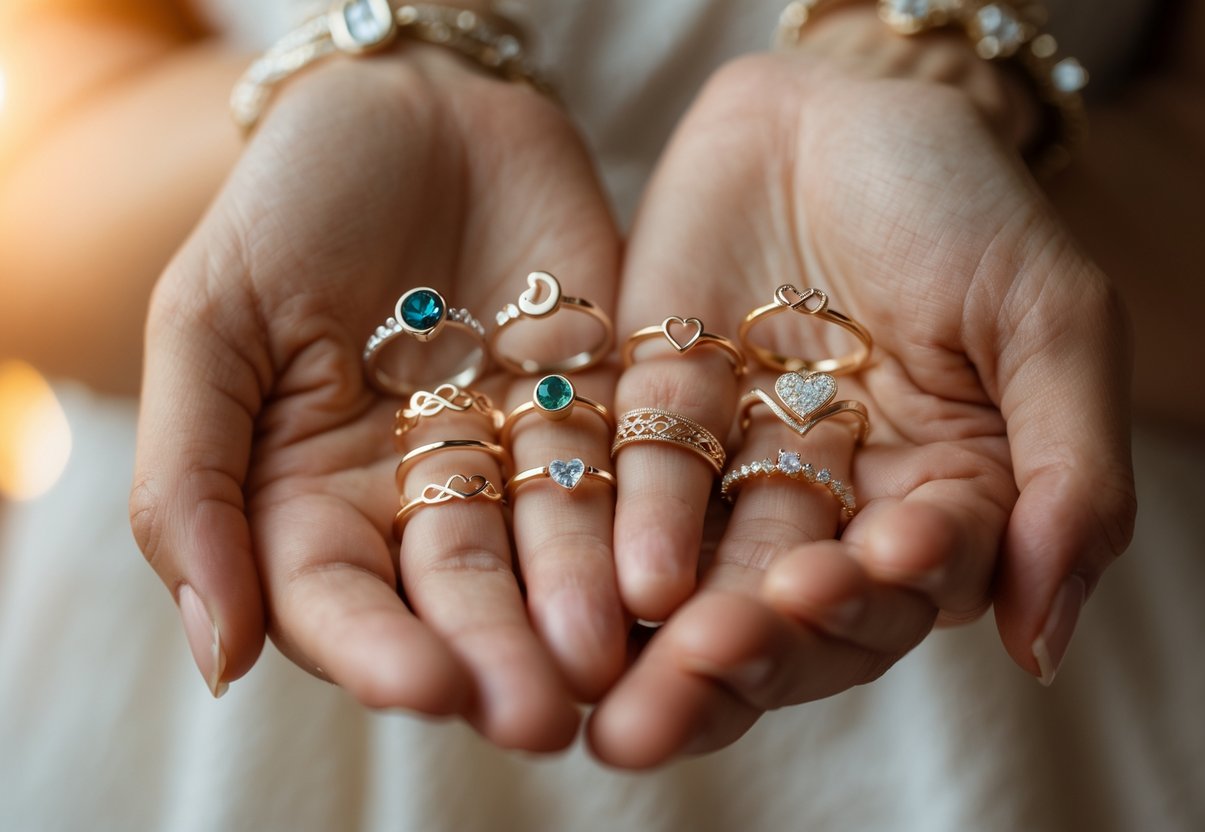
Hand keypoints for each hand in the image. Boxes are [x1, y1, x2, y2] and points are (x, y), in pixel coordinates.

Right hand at [129, 47, 625, 750]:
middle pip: (456, 594)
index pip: (337, 601)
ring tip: (610, 665)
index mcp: (311, 497)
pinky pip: (620, 473)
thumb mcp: (209, 323)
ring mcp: (513, 455)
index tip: (426, 687)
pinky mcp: (599, 406)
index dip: (377, 649)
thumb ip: (192, 481)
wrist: (416, 107)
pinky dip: (638, 524)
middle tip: (541, 715)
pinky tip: (665, 576)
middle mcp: (417, 497)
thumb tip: (213, 655)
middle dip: (496, 654)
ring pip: (547, 551)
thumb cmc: (289, 208)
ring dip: (577, 609)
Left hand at [590, 13, 1134, 767]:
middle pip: (792, 615)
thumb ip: (1067, 472)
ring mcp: (738, 469)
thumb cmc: (961, 205)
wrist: (840, 106)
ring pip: (706, 576)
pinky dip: (630, 527)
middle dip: (754, 654)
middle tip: (705, 674)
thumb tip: (1045, 644)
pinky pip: (638, 481)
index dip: (878, 595)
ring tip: (639, 687)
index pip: (906, 591)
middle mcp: (833, 508)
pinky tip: (623, 578)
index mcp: (937, 502)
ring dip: (674, 634)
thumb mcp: (1045, 319)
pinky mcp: (657, 416)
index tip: (860, 572)